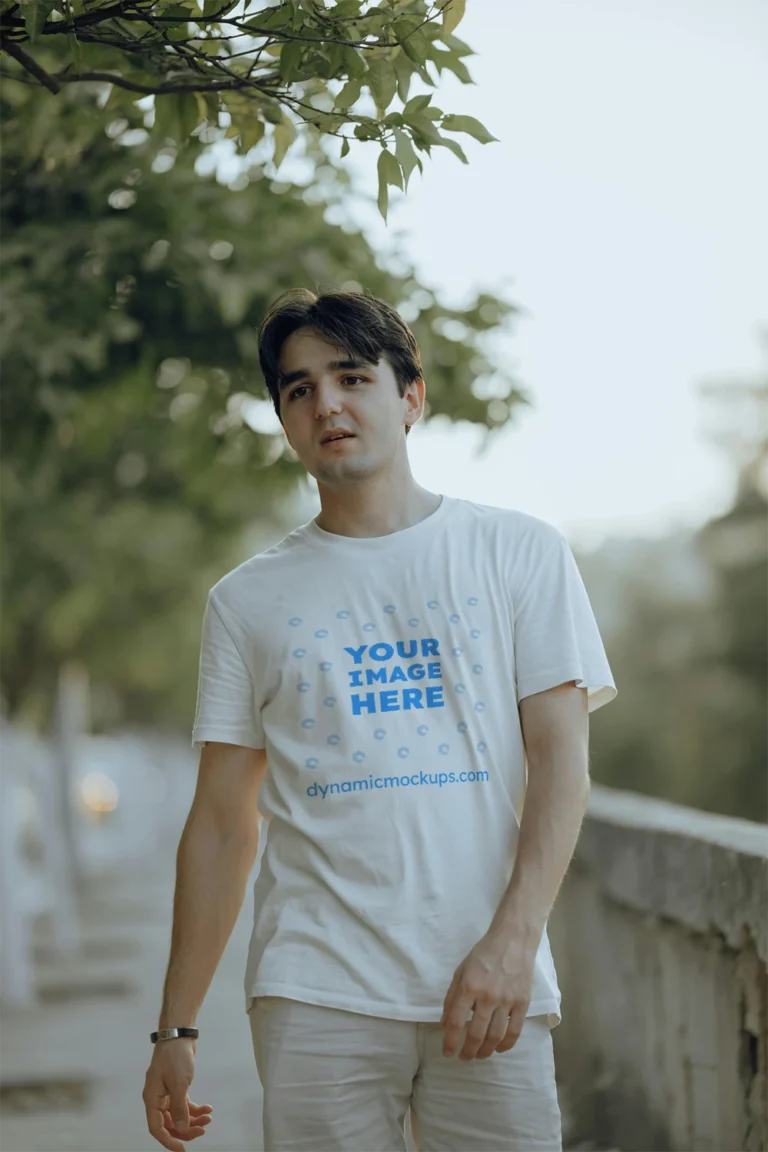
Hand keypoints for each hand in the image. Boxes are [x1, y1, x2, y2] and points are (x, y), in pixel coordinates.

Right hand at [143, 1038, 212, 1149]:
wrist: (179, 1034)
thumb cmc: (175, 1057)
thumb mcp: (179, 1084)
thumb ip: (179, 1108)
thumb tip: (181, 1129)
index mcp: (152, 1099)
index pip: (156, 1128)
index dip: (168, 1141)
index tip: (182, 1149)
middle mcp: (157, 1099)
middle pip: (169, 1123)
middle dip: (186, 1129)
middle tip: (203, 1130)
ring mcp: (166, 1093)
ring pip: (178, 1114)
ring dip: (193, 1118)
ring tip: (208, 1117)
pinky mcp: (176, 1086)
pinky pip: (184, 1104)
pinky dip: (195, 1107)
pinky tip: (208, 1108)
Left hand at [440, 931, 536, 1059]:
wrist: (512, 940)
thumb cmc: (483, 954)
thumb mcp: (461, 971)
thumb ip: (451, 997)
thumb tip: (445, 1024)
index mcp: (469, 987)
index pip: (456, 1022)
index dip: (450, 1041)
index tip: (447, 1052)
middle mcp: (487, 996)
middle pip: (476, 1034)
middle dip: (468, 1051)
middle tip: (464, 1057)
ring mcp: (507, 1000)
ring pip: (495, 1036)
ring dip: (485, 1051)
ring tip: (479, 1055)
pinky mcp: (523, 1003)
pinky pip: (514, 1030)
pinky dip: (506, 1045)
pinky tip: (499, 1049)